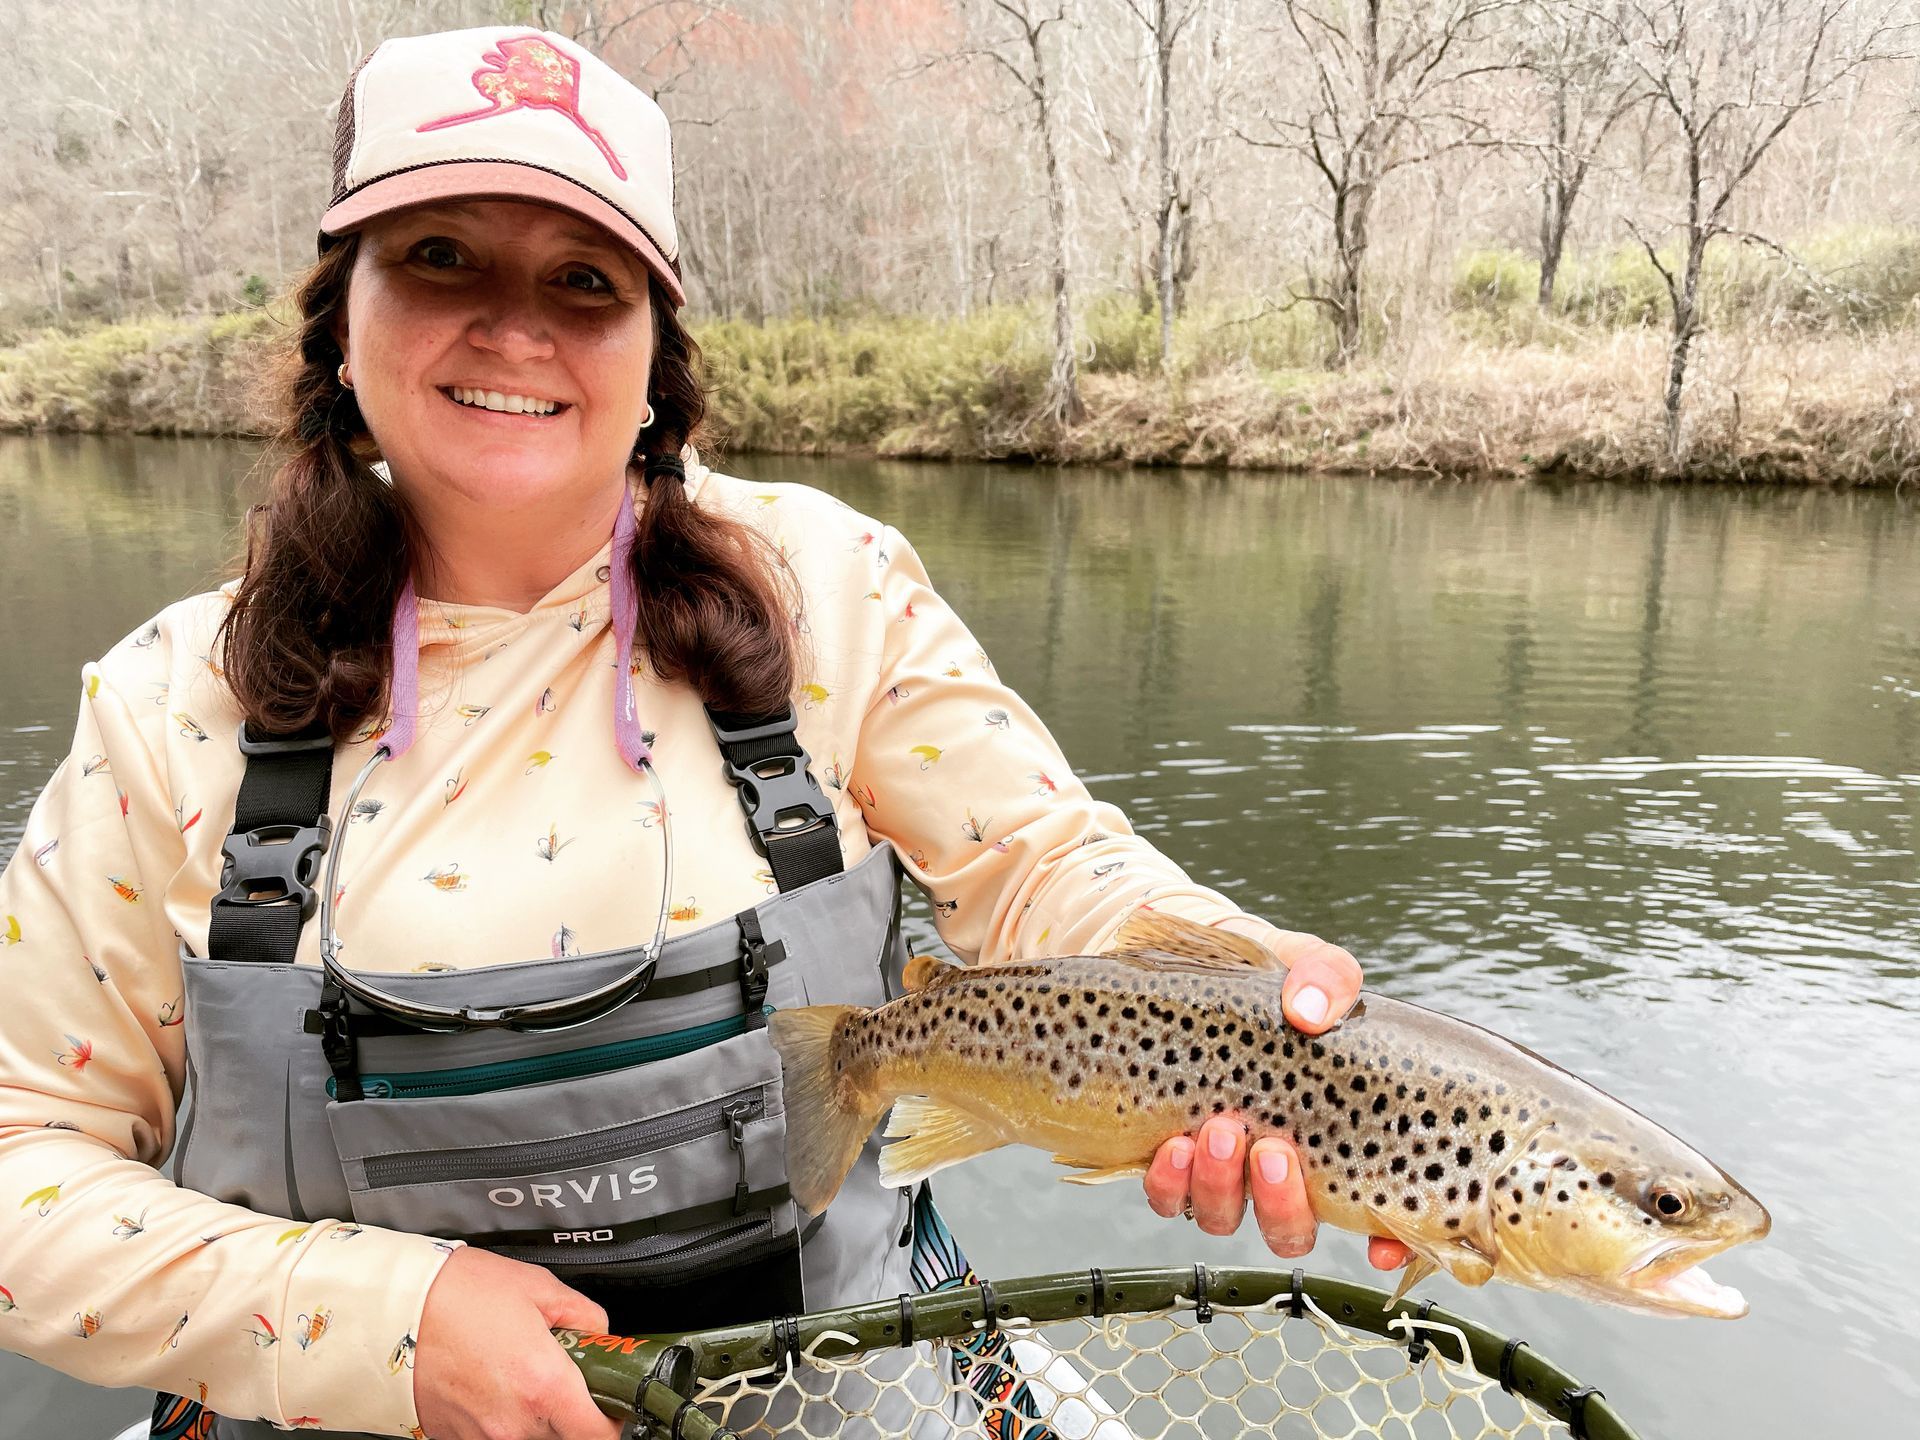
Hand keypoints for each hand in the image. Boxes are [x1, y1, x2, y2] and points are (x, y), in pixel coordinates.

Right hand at [414, 1246, 620, 1439]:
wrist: (392, 1307)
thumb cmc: (458, 1293)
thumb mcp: (539, 1288)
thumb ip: (583, 1316)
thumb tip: (599, 1333)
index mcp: (544, 1386)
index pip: (600, 1435)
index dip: (613, 1421)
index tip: (613, 1404)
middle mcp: (514, 1424)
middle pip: (565, 1437)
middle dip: (572, 1412)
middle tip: (566, 1377)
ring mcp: (481, 1437)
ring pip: (528, 1439)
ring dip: (534, 1415)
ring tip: (520, 1374)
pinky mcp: (452, 1439)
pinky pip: (492, 1436)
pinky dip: (500, 1417)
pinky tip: (491, 1383)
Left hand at [1146, 923, 1410, 1269]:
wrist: (1190, 965)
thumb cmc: (1265, 980)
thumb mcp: (1306, 963)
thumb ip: (1326, 977)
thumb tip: (1309, 1012)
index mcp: (1331, 1137)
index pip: (1369, 1214)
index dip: (1385, 1243)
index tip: (1381, 1243)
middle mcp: (1279, 1168)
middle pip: (1290, 1229)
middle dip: (1282, 1203)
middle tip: (1272, 1149)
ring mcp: (1222, 1168)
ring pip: (1224, 1217)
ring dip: (1221, 1186)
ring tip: (1217, 1130)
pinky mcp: (1168, 1157)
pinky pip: (1169, 1197)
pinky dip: (1171, 1182)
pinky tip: (1174, 1144)